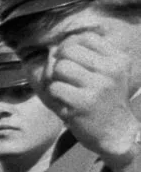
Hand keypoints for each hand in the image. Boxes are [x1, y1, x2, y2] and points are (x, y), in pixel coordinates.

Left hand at [41, 25, 140, 170]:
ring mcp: (98, 86)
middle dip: (59, 63)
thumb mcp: (108, 74)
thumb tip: (55, 47)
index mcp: (117, 59)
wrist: (116, 133)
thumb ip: (88, 57)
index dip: (68, 47)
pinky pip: (54, 88)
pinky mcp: (83, 102)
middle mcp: (110, 70)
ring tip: (66, 91)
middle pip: (68, 50)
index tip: (69, 62)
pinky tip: (65, 103)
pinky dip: (54, 96)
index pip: (84, 38)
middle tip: (64, 79)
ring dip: (55, 80)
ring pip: (59, 67)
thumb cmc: (105, 102)